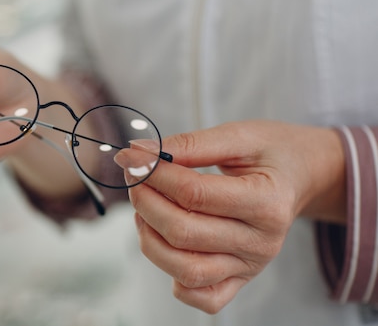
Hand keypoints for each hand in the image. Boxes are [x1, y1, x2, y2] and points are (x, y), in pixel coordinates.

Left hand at [115, 120, 345, 312]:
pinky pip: (201, 297)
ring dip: (149, 237)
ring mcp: (251, 267)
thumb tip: (137, 153)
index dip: (154, 174)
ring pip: (184, 270)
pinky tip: (164, 241)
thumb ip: (189, 144)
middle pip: (183, 234)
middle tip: (135, 178)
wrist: (301, 176)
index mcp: (267, 203)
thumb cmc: (270, 153)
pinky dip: (173, 277)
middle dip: (145, 202)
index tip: (132, 156)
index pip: (194, 195)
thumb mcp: (237, 136)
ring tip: (144, 208)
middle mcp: (262, 243)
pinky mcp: (240, 281)